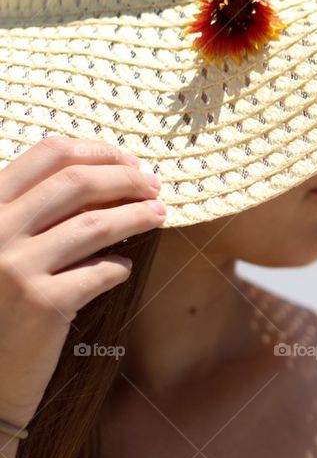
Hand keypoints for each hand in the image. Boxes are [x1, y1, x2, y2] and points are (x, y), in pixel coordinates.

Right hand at [0, 136, 164, 426]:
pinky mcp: (43, 305)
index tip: (129, 160)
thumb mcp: (0, 243)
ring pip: (96, 224)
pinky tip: (123, 268)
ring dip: (137, 215)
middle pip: (77, 182)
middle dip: (126, 178)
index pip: (48, 154)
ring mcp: (15, 268)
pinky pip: (100, 272)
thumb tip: (107, 174)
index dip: (98, 151)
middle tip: (154, 185)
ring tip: (159, 214)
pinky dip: (119, 267)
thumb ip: (34, 210)